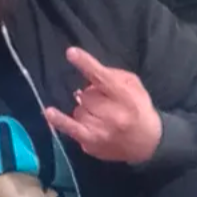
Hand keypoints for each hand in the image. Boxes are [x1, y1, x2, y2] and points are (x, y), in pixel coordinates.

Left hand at [43, 47, 163, 164]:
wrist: (147, 143)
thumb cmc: (138, 109)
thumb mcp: (135, 87)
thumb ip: (114, 76)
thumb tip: (90, 76)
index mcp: (126, 97)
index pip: (103, 78)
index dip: (86, 64)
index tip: (71, 52)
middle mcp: (114, 115)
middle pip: (87, 95)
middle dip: (92, 95)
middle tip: (103, 102)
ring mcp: (101, 131)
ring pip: (78, 109)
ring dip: (85, 109)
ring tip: (100, 115)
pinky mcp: (91, 143)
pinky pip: (71, 128)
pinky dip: (59, 120)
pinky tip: (49, 112)